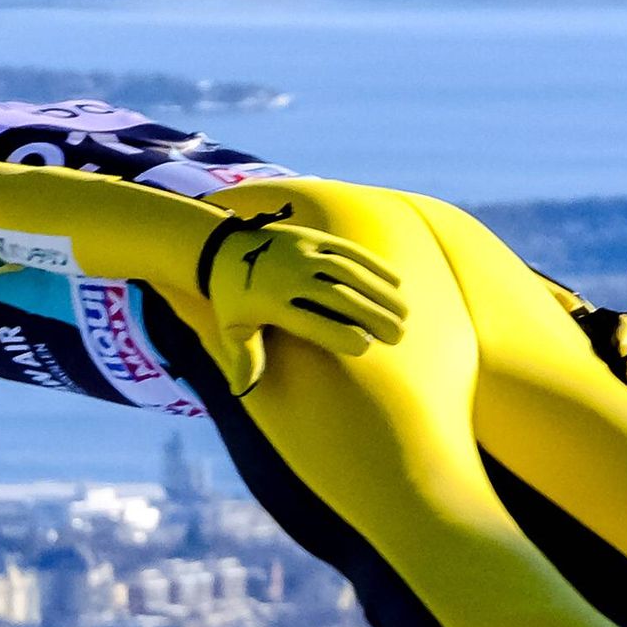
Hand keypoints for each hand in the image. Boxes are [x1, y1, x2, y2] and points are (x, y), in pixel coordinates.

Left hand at [193, 202, 407, 391]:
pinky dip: (375, 265)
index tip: (366, 347)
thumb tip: (241, 390)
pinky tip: (397, 282)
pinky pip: (350, 250)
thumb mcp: (233, 329)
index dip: (339, 333)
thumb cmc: (232, 298)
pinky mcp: (314, 236)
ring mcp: (304, 252)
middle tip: (398, 336)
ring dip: (381, 292)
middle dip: (372, 316)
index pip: (311, 321)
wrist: (222, 247)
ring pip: (350, 272)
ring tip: (404, 314)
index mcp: (271, 302)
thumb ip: (245, 357)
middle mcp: (289, 275)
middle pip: (338, 296)